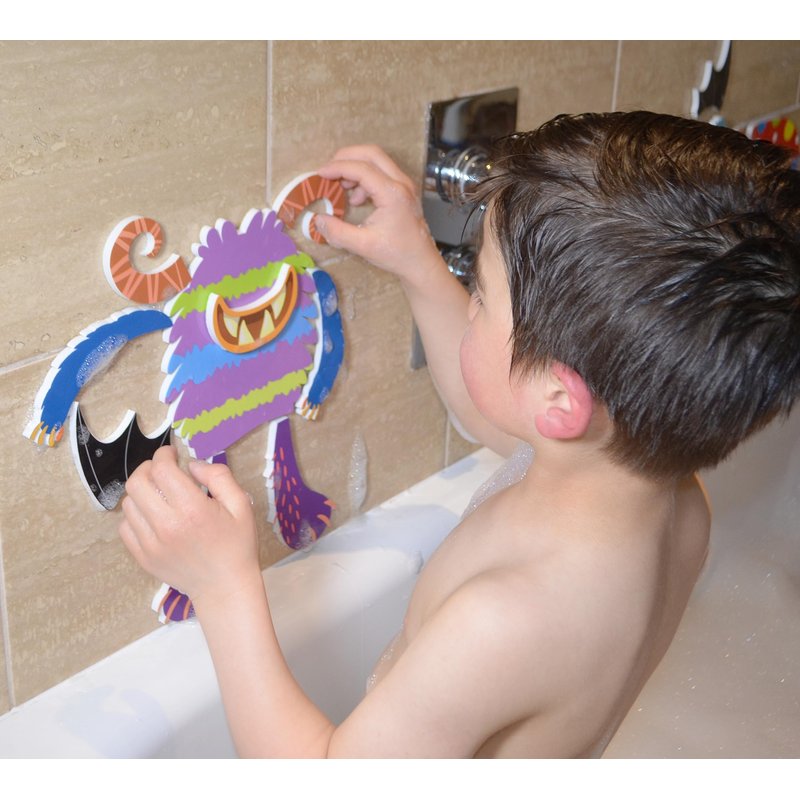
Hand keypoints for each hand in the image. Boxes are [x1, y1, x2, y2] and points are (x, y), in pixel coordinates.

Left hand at [119, 446, 260, 605]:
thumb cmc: (236, 545)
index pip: (162, 470)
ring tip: (159, 494)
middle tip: (162, 471)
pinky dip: (135, 515)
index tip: (172, 455)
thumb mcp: (240, 505)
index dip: (164, 456)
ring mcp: (151, 544)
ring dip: (142, 492)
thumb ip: (219, 477)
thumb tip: (192, 465)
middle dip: (148, 469)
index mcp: (193, 510)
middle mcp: (167, 526)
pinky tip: (153, 515)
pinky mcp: (143, 557)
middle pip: (137, 483)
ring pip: (128, 503)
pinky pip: (125, 527)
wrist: (224, 587)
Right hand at [315, 145, 441, 286]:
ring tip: (342, 187)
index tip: (320, 174)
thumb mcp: (363, 246)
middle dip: (347, 157)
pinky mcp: (404, 191)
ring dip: (356, 167)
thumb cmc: (397, 254)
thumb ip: (338, 232)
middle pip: (372, 153)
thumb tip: (317, 220)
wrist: (421, 263)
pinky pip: (382, 172)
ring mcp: (405, 185)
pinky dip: (365, 178)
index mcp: (392, 194)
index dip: (338, 168)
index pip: (361, 168)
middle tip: (329, 170)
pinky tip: (357, 199)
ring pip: (378, 161)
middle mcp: (401, 183)